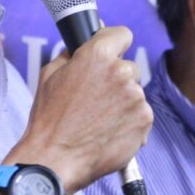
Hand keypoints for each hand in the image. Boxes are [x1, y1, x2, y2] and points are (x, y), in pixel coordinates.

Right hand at [12, 26, 152, 194]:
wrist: (55, 160)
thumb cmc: (49, 120)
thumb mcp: (50, 75)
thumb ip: (72, 53)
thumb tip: (85, 41)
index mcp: (97, 55)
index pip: (122, 34)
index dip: (115, 43)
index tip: (112, 52)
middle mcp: (121, 72)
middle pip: (128, 67)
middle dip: (116, 79)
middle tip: (96, 98)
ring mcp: (136, 97)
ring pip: (134, 93)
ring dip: (123, 102)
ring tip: (99, 120)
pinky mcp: (145, 120)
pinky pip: (140, 114)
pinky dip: (129, 122)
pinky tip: (109, 132)